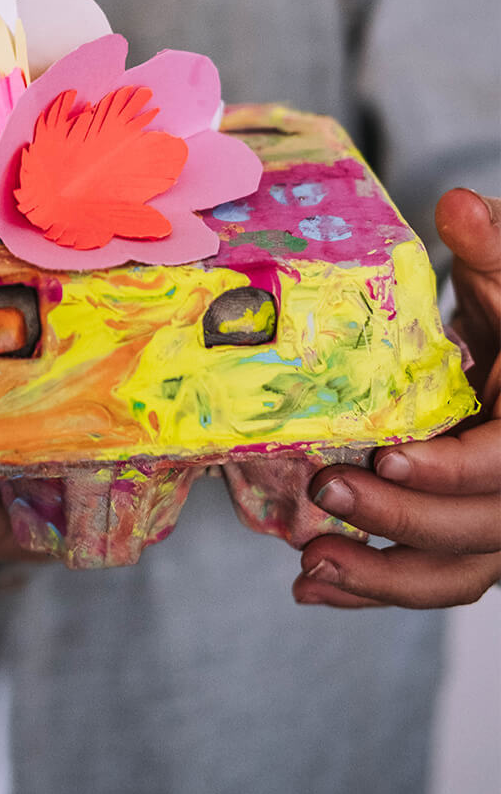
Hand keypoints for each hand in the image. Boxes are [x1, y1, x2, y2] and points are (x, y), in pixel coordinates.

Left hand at [293, 188, 500, 608]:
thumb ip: (491, 246)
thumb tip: (458, 207)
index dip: (452, 471)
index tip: (387, 458)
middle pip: (483, 533)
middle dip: (401, 524)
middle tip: (325, 494)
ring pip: (459, 573)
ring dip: (382, 581)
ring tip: (310, 569)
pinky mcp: (466, 530)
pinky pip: (432, 574)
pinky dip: (376, 586)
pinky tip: (316, 583)